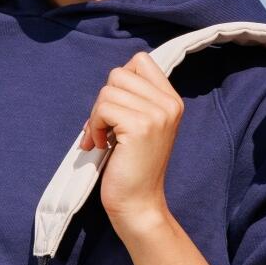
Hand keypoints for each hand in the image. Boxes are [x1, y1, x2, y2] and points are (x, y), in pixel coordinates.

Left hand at [80, 51, 183, 233]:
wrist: (138, 203)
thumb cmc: (131, 166)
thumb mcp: (141, 125)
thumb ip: (134, 99)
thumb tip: (110, 82)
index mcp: (172, 100)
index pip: (140, 61)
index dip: (120, 82)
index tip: (117, 111)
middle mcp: (169, 104)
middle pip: (119, 74)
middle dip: (104, 101)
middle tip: (106, 129)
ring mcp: (157, 114)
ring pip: (108, 91)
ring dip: (97, 116)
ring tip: (104, 139)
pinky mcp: (140, 127)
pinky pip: (103, 108)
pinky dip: (94, 127)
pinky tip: (101, 146)